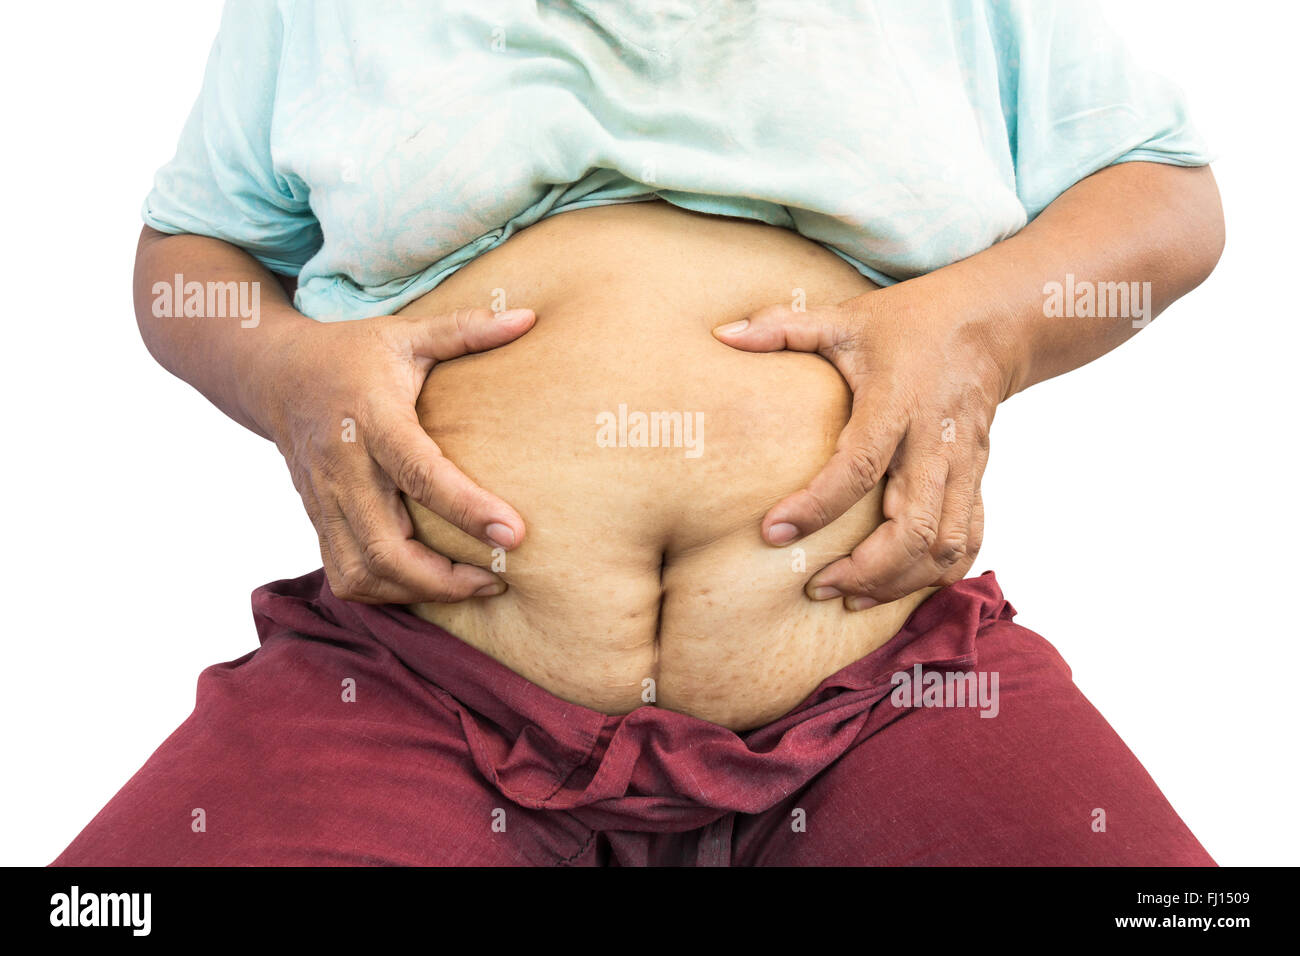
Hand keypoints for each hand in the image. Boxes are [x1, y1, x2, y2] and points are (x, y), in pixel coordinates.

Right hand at [251, 306, 536, 603]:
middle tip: (498, 579)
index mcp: (372, 419)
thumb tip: (528, 316)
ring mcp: (325, 500)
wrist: (273, 374)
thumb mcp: (406, 334)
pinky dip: (386, 593)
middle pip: (386, 547)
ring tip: (471, 586)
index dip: (467, 508)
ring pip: (361, 572)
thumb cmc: (351, 353)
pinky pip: (345, 575)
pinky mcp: (317, 519)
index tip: (514, 534)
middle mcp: (344, 468)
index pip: (420, 473)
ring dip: (417, 592)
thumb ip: (467, 329)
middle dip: (444, 578)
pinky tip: (426, 584)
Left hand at [713, 282, 1012, 609]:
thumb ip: (782, 329)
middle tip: (815, 587)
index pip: (858, 467)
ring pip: (945, 546)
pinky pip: (970, 542)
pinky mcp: (977, 480)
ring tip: (848, 597)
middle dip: (865, 570)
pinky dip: (938, 575)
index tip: (771, 533)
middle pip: (913, 529)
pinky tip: (896, 587)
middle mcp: (935, 442)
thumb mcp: (844, 319)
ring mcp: (963, 466)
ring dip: (899, 582)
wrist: (990, 322)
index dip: (816, 507)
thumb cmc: (907, 323)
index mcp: (897, 404)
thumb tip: (720, 334)